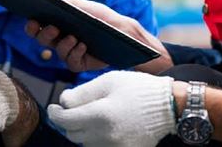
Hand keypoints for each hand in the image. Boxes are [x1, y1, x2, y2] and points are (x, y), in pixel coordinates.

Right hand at [25, 0, 171, 72]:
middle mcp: (62, 38)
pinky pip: (71, 62)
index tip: (32, 20)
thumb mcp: (86, 7)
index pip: (39, 26)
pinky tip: (82, 46)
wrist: (125, 34)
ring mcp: (71, 52)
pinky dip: (75, 53)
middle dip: (44, 34)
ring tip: (73, 37)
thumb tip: (56, 5)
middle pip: (43, 40)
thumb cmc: (105, 19)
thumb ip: (70, 5)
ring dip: (63, 44)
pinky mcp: (81, 64)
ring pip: (57, 51)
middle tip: (52, 28)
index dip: (32, 25)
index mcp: (60, 24)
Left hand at [48, 70, 175, 146]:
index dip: (55, 113)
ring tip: (93, 115)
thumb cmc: (138, 89)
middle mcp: (105, 135)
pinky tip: (104, 125)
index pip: (65, 120)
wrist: (168, 106)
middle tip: (72, 109)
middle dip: (68, 121)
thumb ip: (82, 92)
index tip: (53, 107)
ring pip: (84, 142)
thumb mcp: (108, 81)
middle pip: (72, 134)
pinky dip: (96, 138)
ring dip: (82, 130)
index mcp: (100, 114)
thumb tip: (63, 102)